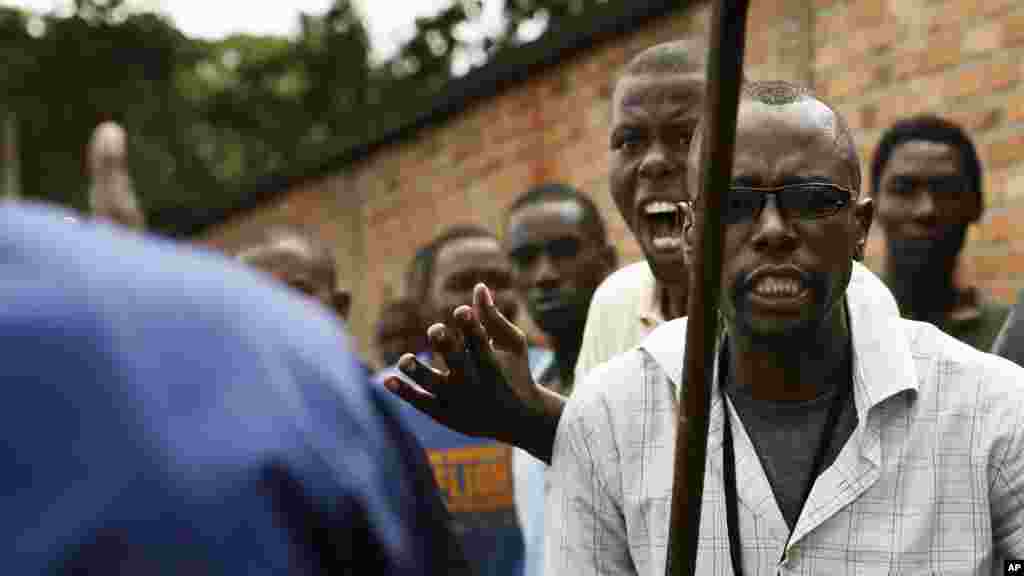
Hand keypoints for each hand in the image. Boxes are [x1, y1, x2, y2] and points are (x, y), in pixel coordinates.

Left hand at [383, 283, 561, 461]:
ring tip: (404, 361)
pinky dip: (404, 391)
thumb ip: (492, 318)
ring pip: (433, 385)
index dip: (471, 326)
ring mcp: (458, 400)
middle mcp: (474, 383)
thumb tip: (479, 286)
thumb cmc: (516, 373)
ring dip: (417, 372)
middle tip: (435, 329)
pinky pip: (421, 402)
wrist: (519, 420)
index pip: (481, 343)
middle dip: (446, 346)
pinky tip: (387, 380)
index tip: (461, 309)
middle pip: (457, 363)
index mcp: (493, 365)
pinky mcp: (445, 414)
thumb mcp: (512, 345)